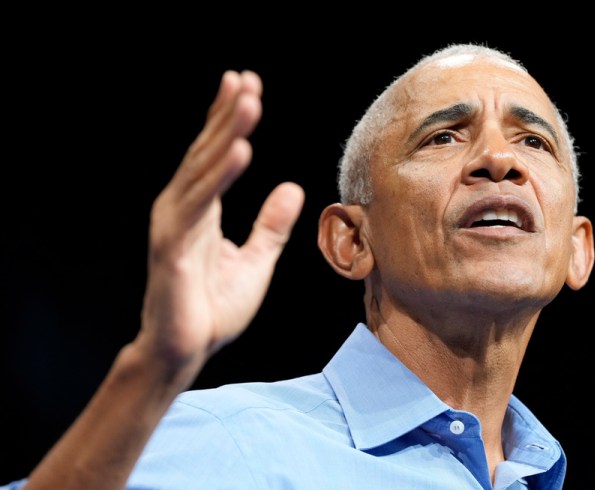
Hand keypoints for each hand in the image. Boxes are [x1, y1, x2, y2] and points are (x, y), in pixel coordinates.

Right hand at [136, 70, 303, 380]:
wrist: (185, 351)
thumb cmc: (213, 308)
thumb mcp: (255, 260)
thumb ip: (271, 225)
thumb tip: (292, 187)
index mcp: (200, 209)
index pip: (216, 155)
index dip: (229, 120)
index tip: (247, 86)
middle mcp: (182, 208)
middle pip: (207, 152)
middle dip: (228, 114)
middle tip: (247, 80)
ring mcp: (174, 225)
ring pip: (203, 169)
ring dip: (226, 132)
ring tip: (248, 99)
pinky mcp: (173, 247)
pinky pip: (200, 204)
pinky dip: (220, 175)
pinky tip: (240, 149)